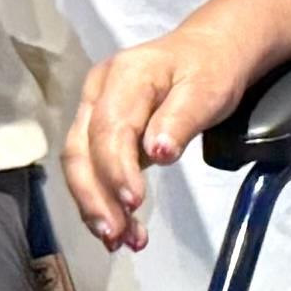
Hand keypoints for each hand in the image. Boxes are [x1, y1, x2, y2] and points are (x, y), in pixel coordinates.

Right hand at [64, 10, 265, 248]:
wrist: (209, 51)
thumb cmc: (210, 68)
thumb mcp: (208, 89)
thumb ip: (181, 119)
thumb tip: (159, 153)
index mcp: (125, 75)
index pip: (109, 128)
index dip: (116, 169)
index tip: (133, 203)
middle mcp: (99, 92)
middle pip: (80, 150)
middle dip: (95, 197)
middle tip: (116, 235)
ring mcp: (95, 110)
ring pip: (80, 164)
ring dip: (95, 206)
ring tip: (120, 240)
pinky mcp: (99, 131)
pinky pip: (92, 168)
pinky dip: (102, 200)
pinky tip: (119, 227)